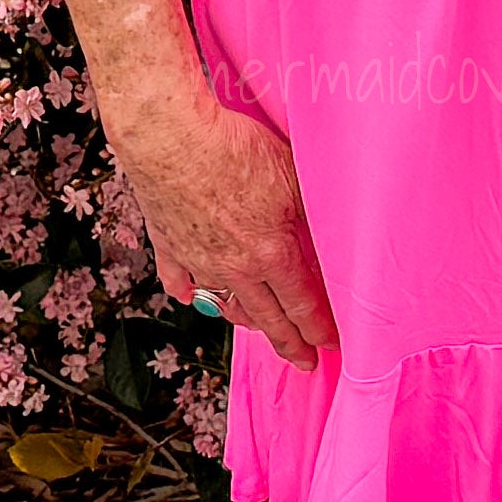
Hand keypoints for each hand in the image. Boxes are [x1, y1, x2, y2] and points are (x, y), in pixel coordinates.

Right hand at [116, 88, 336, 367]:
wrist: (170, 139)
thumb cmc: (235, 151)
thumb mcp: (294, 177)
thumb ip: (311, 214)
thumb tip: (334, 233)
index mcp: (272, 255)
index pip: (303, 304)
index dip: (319, 329)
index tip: (330, 346)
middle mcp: (235, 268)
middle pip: (268, 316)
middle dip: (289, 343)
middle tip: (302, 361)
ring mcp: (198, 261)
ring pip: (225, 305)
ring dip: (246, 319)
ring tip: (259, 326)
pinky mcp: (168, 245)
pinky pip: (180, 280)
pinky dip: (189, 293)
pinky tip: (193, 297)